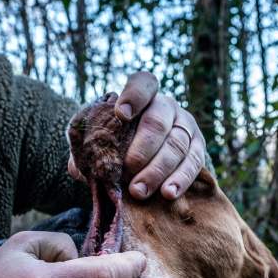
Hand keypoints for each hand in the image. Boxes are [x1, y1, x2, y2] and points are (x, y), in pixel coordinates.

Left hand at [67, 72, 205, 199]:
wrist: (149, 158)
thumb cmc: (120, 145)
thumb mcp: (103, 142)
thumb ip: (90, 150)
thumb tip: (79, 169)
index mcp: (142, 96)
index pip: (142, 84)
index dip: (134, 95)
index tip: (122, 115)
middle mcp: (166, 106)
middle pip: (158, 121)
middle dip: (142, 148)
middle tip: (128, 170)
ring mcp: (185, 125)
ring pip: (176, 144)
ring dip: (157, 170)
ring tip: (139, 191)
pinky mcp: (198, 147)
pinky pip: (193, 162)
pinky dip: (180, 179)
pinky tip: (167, 193)